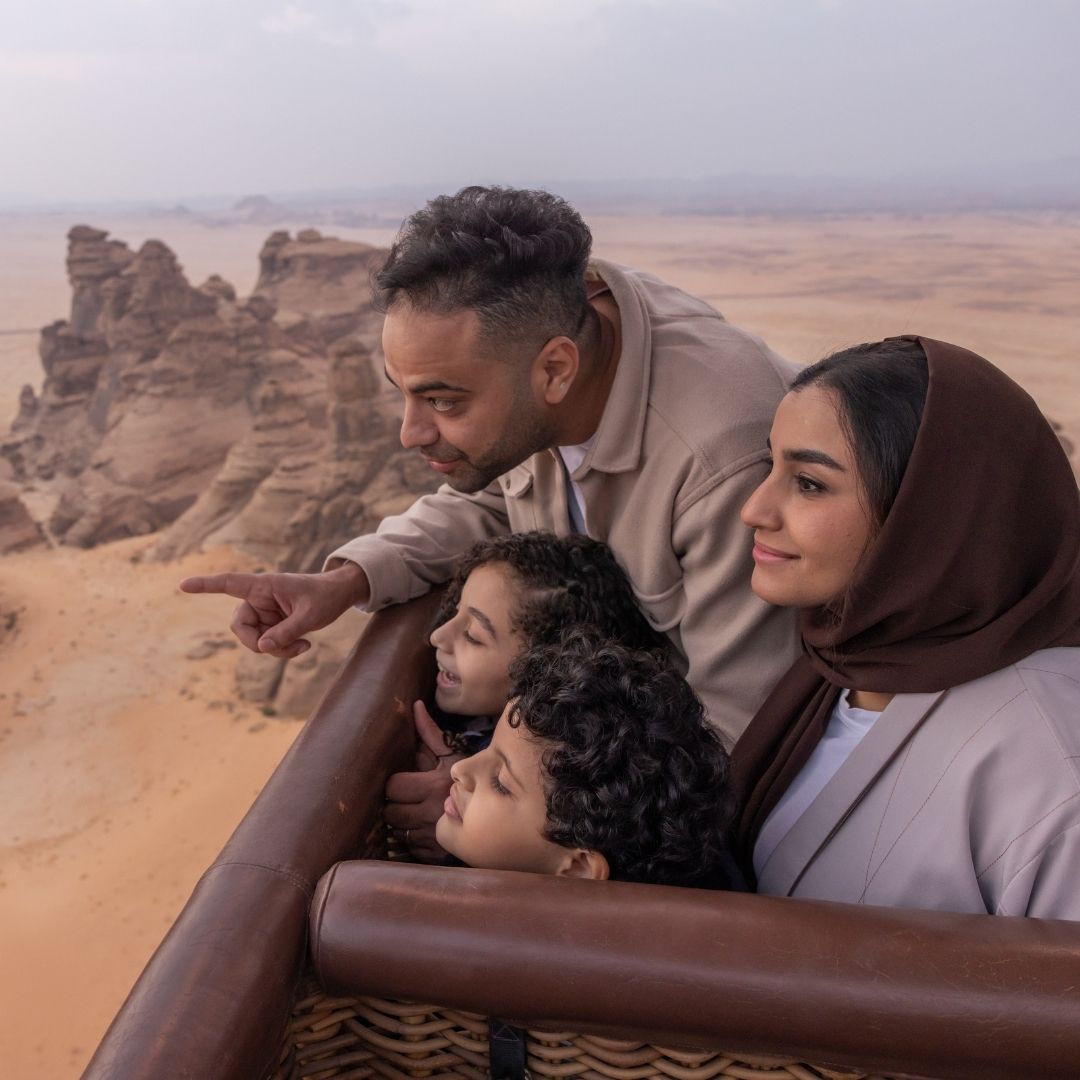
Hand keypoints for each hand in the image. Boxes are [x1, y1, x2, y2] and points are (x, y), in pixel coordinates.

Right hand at [178, 563, 368, 658]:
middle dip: (257, 643)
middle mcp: (259, 599)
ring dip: (275, 650)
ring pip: (254, 640)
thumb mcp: (311, 615)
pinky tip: (303, 645)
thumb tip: (262, 647)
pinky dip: (282, 650)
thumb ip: (286, 632)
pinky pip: (267, 644)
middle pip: (239, 626)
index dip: (206, 585)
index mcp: (264, 585)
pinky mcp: (271, 624)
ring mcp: (264, 613)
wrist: (339, 595)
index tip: (183, 585)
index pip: (228, 583)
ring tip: (303, 646)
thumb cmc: (325, 597)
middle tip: (279, 649)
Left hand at [384, 701, 463, 862]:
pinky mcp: (432, 857)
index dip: (398, 785)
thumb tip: (415, 707)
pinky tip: (425, 832)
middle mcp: (429, 814)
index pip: (392, 787)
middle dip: (397, 806)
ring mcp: (430, 839)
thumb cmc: (470, 782)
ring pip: (396, 832)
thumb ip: (430, 734)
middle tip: (410, 800)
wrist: (496, 817)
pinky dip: (414, 842)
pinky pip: (409, 849)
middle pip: (389, 813)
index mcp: (432, 786)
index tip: (408, 784)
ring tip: (417, 815)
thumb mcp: (453, 757)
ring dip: (403, 825)